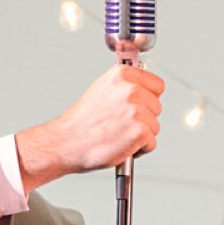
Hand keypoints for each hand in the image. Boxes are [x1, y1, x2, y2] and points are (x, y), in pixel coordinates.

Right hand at [15, 65, 163, 189]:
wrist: (66, 143)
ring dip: (141, 135)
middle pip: (157, 107)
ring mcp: (136, 110)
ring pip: (155, 126)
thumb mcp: (101, 89)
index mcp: (122, 75)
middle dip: (144, 119)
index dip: (148, 99)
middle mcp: (131, 89)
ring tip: (118, 135)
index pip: (157, 85)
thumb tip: (142, 87)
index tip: (136, 107)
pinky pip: (151, 143)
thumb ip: (124, 85)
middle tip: (120, 125)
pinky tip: (121, 145)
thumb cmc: (81, 122)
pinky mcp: (139, 131)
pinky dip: (139, 150)